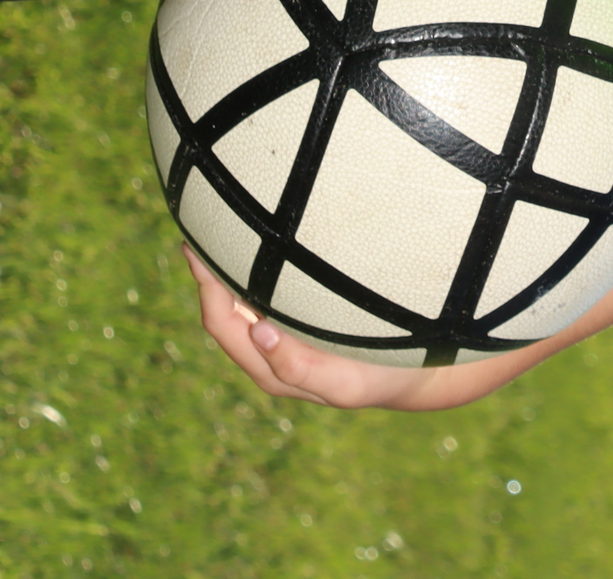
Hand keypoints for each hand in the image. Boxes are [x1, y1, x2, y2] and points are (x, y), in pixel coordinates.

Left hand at [183, 245, 448, 409]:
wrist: (417, 375)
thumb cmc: (379, 374)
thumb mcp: (343, 383)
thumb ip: (299, 368)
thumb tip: (258, 334)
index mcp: (270, 367)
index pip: (223, 325)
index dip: (206, 289)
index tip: (196, 251)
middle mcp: (269, 354)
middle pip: (222, 313)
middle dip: (206, 274)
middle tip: (195, 229)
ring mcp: (283, 338)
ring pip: (239, 304)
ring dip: (225, 272)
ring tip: (215, 229)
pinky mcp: (301, 322)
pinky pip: (263, 297)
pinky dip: (251, 270)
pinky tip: (255, 242)